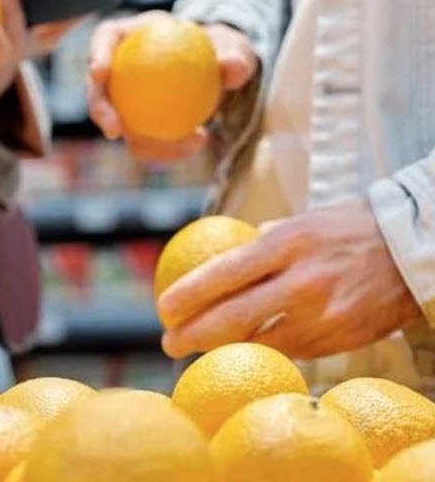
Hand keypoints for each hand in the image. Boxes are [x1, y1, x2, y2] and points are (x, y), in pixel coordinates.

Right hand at [87, 12, 258, 161]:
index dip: (96, 55)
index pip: (105, 40)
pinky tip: (196, 144)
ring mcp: (124, 102)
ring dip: (141, 141)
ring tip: (181, 142)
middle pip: (98, 90)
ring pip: (118, 125)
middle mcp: (119, 70)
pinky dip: (166, 147)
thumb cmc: (218, 51)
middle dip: (100, 111)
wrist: (216, 73)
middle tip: (115, 130)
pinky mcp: (136, 125)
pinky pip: (144, 141)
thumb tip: (232, 67)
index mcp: (130, 37)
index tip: (100, 73)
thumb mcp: (232, 47)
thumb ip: (233, 54)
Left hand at [155, 200, 422, 359]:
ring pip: (260, 343)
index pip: (224, 273)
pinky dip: (265, 351)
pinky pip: (291, 351)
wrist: (413, 248)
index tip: (164, 308)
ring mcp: (322, 313)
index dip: (189, 294)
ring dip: (224, 350)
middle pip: (233, 316)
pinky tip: (248, 351)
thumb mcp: (301, 222)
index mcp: (285, 243)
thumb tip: (225, 258)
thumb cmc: (348, 230)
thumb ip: (262, 242)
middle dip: (193, 335)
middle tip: (170, 343)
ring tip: (200, 351)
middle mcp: (301, 280)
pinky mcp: (340, 338)